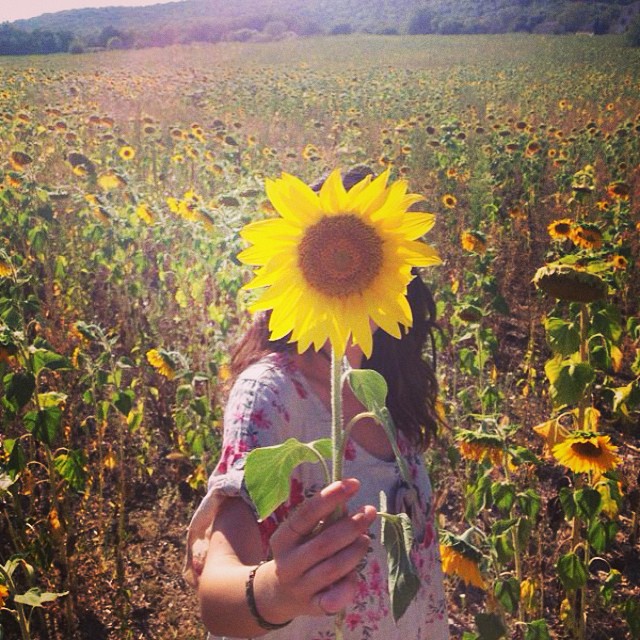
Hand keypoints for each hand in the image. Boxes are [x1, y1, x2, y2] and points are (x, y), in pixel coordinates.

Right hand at [254, 478, 376, 621]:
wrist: (276, 593)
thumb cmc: (297, 552)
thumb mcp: (300, 533)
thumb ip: (322, 519)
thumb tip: (348, 502)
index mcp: (283, 538)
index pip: (307, 514)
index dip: (331, 497)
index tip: (353, 483)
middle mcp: (288, 563)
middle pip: (324, 543)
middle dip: (351, 525)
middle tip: (369, 511)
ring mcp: (300, 587)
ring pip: (333, 569)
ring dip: (355, 551)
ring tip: (365, 538)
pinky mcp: (312, 607)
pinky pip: (334, 599)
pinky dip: (349, 585)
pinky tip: (355, 573)